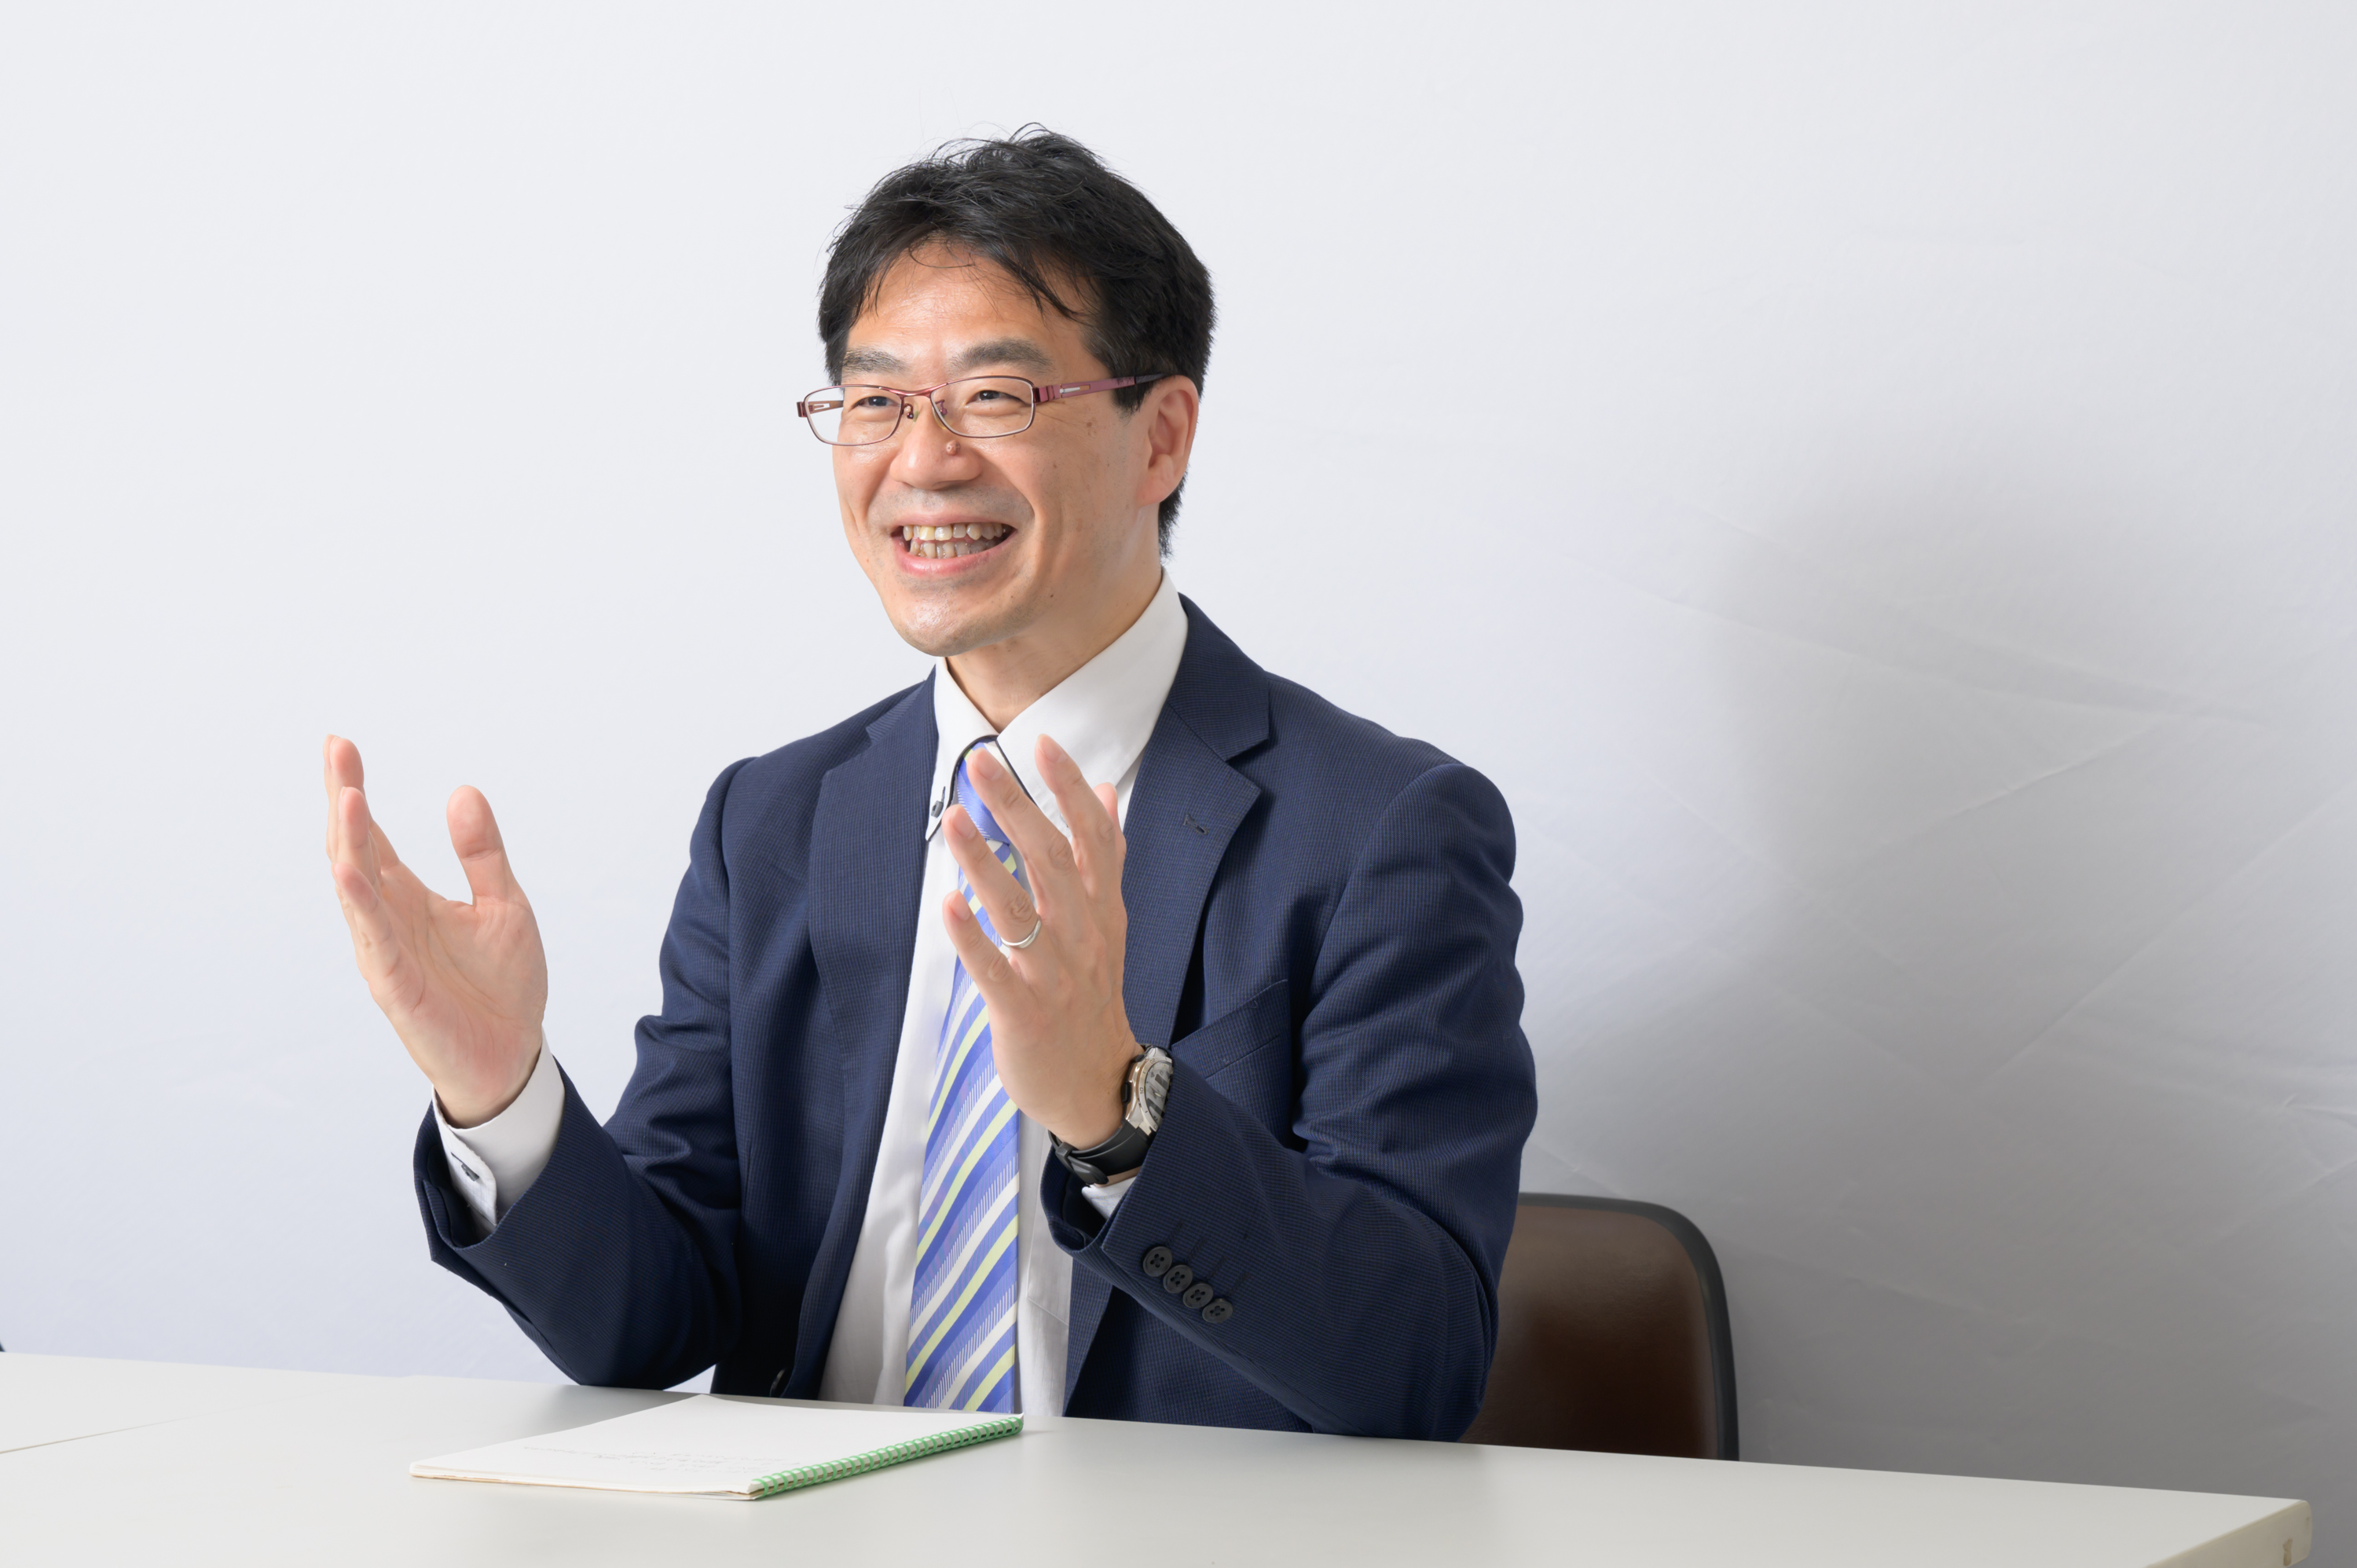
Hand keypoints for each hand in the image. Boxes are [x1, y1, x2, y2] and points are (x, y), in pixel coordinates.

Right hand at [322, 735, 547, 1126]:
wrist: (515, 1056)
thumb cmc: (503, 986)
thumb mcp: (505, 904)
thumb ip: (483, 853)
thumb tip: (462, 791)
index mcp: (410, 899)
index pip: (374, 838)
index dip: (356, 792)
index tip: (340, 744)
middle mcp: (389, 921)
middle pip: (354, 852)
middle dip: (344, 802)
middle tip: (335, 751)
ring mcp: (386, 953)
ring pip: (356, 891)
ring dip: (348, 844)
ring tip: (346, 796)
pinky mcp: (395, 987)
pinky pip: (372, 940)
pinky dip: (360, 905)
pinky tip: (350, 872)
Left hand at [939, 736, 1136, 1148]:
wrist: (1097, 1082)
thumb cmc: (1094, 994)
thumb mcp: (1109, 922)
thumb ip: (1104, 857)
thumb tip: (1105, 790)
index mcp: (1103, 910)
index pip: (1093, 837)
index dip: (1069, 790)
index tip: (1043, 742)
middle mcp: (1083, 936)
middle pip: (1051, 860)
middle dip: (1017, 806)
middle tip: (981, 759)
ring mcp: (1055, 975)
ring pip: (1019, 910)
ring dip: (985, 861)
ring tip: (953, 817)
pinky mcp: (1024, 1013)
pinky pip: (995, 971)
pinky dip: (971, 938)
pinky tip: (947, 903)